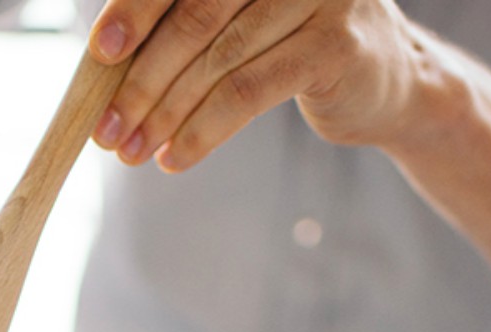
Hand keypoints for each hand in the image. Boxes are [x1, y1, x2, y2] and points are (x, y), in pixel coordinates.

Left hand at [87, 0, 447, 170]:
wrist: (390, 80)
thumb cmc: (295, 44)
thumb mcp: (241, 19)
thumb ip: (187, 21)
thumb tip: (105, 59)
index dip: (135, 10)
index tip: (99, 53)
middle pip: (194, 15)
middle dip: (141, 78)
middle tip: (107, 128)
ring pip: (218, 60)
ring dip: (165, 113)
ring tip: (133, 152)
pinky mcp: (335, 45)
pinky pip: (248, 92)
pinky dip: (203, 130)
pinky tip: (175, 158)